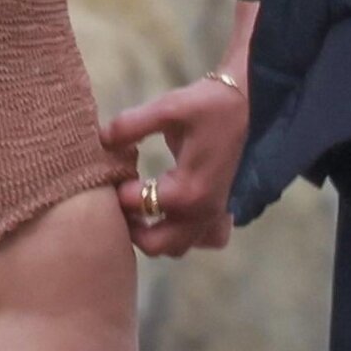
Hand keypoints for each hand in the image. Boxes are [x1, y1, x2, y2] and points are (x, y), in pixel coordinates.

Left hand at [99, 75, 247, 257]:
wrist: (251, 103)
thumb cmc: (209, 104)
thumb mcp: (167, 107)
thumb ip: (130, 125)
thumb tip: (99, 139)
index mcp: (187, 191)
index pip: (134, 206)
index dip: (113, 188)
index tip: (108, 168)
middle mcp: (202, 213)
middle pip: (154, 244)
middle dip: (130, 226)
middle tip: (117, 196)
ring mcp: (216, 216)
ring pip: (177, 247)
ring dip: (155, 234)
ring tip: (140, 203)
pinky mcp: (224, 211)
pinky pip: (204, 240)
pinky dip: (186, 234)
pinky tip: (173, 210)